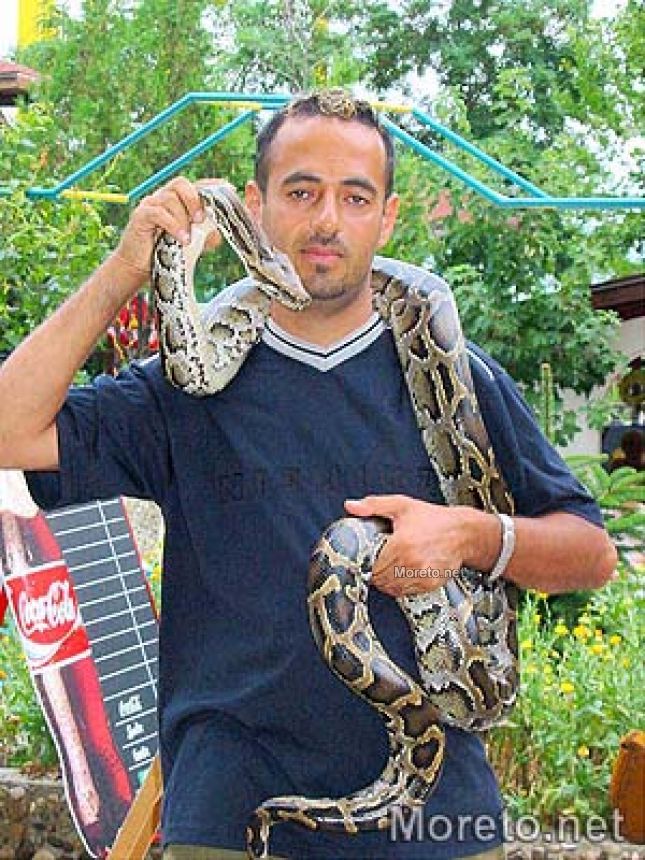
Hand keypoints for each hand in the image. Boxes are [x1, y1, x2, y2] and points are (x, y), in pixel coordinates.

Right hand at [112, 176, 226, 282]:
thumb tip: (220, 231)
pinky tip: (181, 240)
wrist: (139, 266)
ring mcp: (150, 204)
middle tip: (201, 220)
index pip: (195, 185)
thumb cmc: (165, 252)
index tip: (228, 188)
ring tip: (188, 240)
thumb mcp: (191, 244)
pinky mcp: (140, 215)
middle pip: (180, 183)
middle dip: (194, 200)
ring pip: (170, 198)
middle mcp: (163, 198)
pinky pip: (158, 213)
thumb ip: (205, 235)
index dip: (211, 185)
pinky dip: (173, 225)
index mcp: (177, 201)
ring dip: (183, 219)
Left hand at [344, 494, 485, 596]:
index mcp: (401, 544)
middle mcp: (412, 563)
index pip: (371, 565)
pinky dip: (398, 585)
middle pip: (379, 579)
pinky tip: (401, 571)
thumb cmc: (433, 518)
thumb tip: (350, 506)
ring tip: (388, 566)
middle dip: (373, 571)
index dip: (364, 563)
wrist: (464, 533)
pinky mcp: (429, 585)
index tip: (364, 557)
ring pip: (390, 588)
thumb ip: (374, 505)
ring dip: (385, 580)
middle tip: (375, 561)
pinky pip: (404, 592)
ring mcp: (422, 576)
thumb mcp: (402, 505)